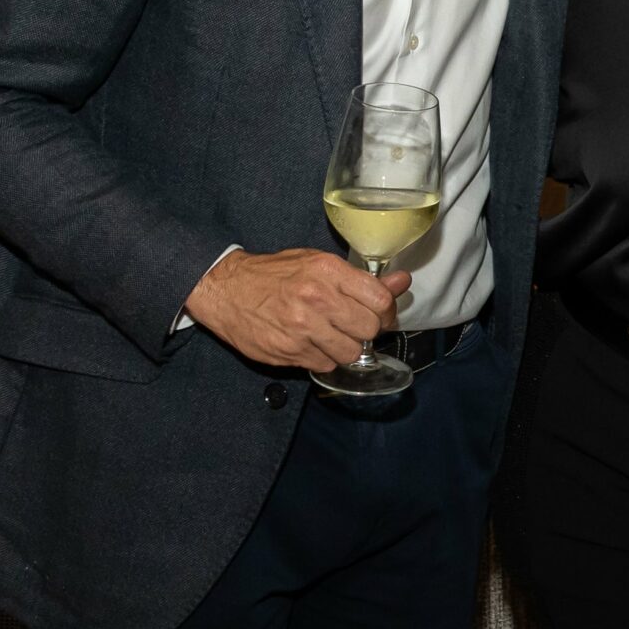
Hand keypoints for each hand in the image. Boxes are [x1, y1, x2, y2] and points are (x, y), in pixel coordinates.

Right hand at [184, 249, 409, 372]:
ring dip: (347, 347)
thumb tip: (402, 282)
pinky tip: (312, 343)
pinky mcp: (289, 352)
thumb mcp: (318, 264)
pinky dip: (324, 357)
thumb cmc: (274, 274)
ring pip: (351, 352)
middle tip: (354, 325)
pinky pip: (326, 364)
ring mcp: (302, 328)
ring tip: (331, 334)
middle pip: (370, 328)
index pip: (380, 299)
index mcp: (327, 271)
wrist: (226, 290)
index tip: (381, 313)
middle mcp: (317, 299)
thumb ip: (361, 278)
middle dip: (367, 330)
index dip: (386, 310)